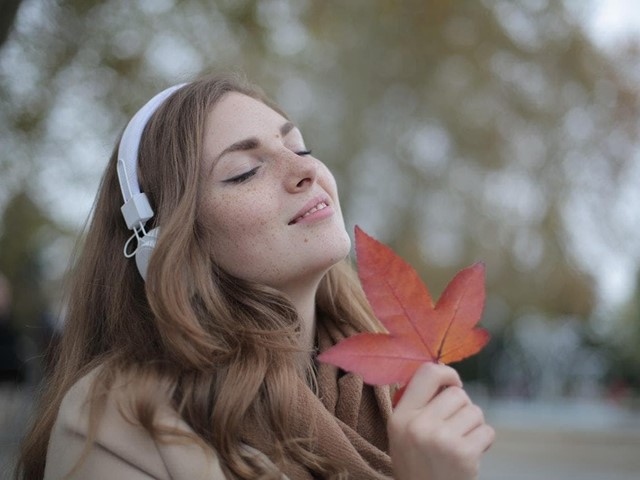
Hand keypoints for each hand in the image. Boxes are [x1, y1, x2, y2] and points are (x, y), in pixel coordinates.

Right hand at [387, 363, 494, 479]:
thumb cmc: (417, 463)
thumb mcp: (403, 433)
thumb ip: (418, 405)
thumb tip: (446, 377)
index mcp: (400, 417)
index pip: (427, 373)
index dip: (446, 373)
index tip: (453, 384)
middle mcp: (418, 425)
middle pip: (457, 393)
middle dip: (462, 407)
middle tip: (455, 427)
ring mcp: (442, 440)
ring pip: (475, 411)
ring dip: (474, 425)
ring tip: (461, 442)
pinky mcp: (464, 455)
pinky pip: (487, 431)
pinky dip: (484, 441)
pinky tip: (470, 454)